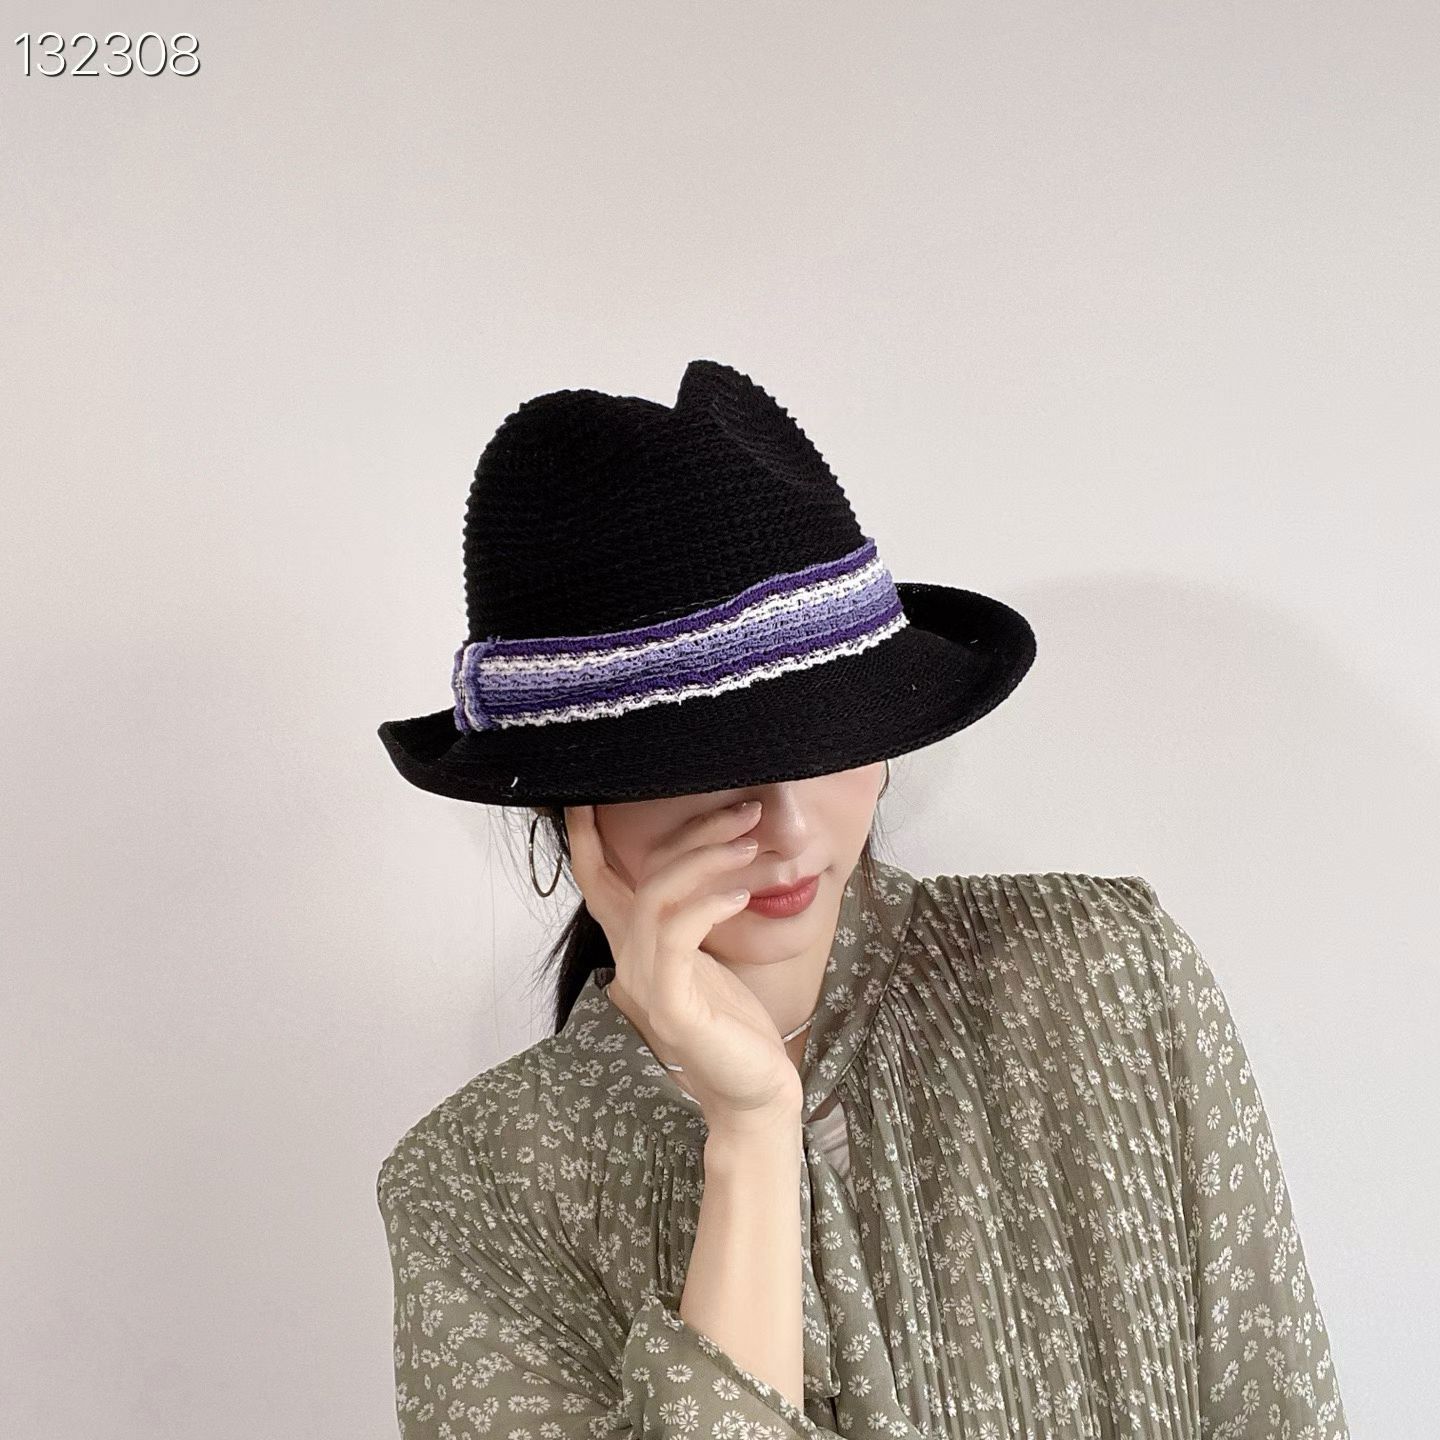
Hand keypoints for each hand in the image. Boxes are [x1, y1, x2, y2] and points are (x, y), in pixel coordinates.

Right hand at [565, 799, 804, 1127]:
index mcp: (637, 946)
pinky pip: (677, 937)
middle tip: (746, 809)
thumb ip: (695, 911)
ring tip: (752, 843)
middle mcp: (631, 960)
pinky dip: (707, 904)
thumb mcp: (710, 955)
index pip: (598, 883)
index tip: (586, 795)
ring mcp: (647, 984)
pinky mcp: (672, 1006)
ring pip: (657, 897)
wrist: (754, 1092)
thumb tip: (717, 850)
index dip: (586, 839)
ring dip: (707, 859)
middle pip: (642, 875)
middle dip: (692, 831)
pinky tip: (742, 894)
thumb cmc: (736, 1023)